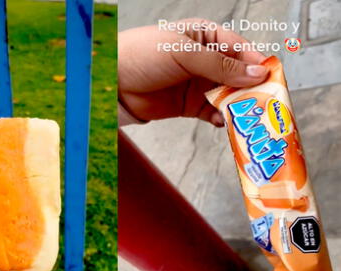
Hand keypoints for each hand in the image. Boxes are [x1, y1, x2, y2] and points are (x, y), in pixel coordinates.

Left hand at [118, 18, 267, 125]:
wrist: (109, 83)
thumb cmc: (140, 56)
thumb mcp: (183, 53)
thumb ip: (220, 65)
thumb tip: (256, 73)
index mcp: (205, 36)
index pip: (240, 49)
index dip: (257, 64)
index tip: (272, 79)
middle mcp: (205, 60)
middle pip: (238, 75)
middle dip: (252, 89)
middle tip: (265, 104)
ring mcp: (197, 83)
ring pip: (228, 95)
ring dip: (239, 106)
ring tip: (249, 117)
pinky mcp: (188, 105)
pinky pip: (212, 112)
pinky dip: (221, 118)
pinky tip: (226, 123)